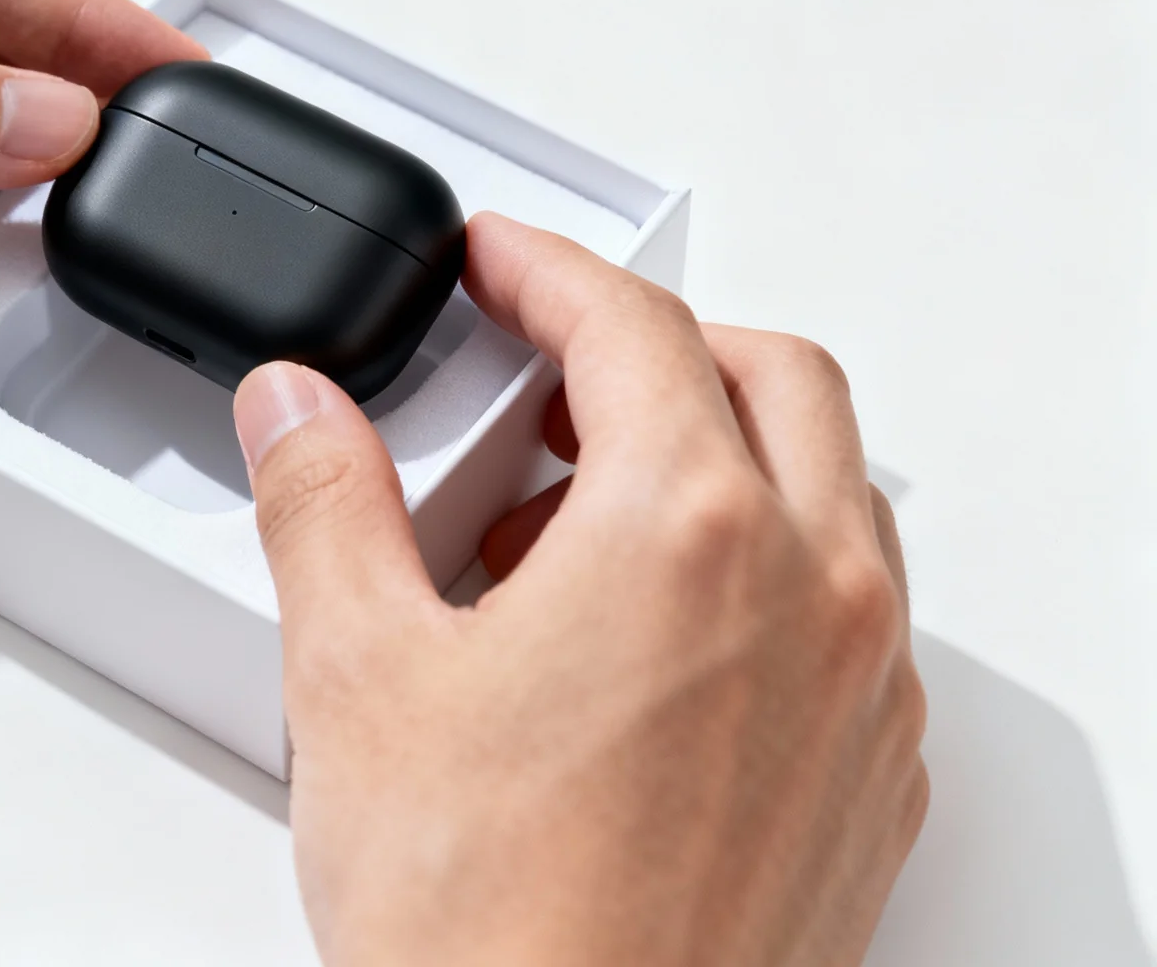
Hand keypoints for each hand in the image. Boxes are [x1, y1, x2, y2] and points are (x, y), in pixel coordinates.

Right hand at [233, 213, 926, 966]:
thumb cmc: (494, 927)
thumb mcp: (358, 677)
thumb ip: (321, 502)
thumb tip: (296, 409)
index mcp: (685, 534)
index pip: (631, 324)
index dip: (543, 270)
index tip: (494, 264)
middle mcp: (811, 593)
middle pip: (770, 377)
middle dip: (652, 343)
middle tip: (543, 371)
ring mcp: (862, 692)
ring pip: (828, 493)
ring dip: (714, 458)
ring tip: (569, 525)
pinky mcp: (869, 780)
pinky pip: (851, 613)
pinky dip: (762, 571)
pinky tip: (644, 645)